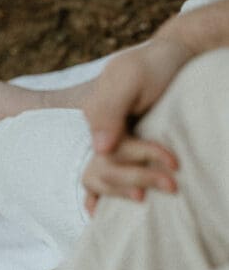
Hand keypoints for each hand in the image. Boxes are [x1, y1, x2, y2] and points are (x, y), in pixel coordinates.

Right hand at [81, 38, 190, 213]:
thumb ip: (110, 108)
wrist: (171, 57)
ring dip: (123, 191)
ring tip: (147, 199)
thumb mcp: (131, 78)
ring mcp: (103, 141)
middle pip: (106, 168)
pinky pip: (97, 176)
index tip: (173, 163)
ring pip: (101, 178)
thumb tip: (98, 149)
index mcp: (94, 114)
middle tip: (171, 186)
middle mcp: (95, 131)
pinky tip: (94, 212)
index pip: (110, 152)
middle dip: (138, 178)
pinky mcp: (114, 146)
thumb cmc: (155, 66)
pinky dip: (94, 196)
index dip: (143, 159)